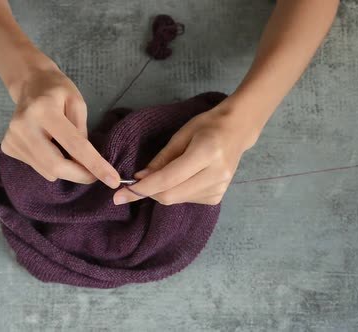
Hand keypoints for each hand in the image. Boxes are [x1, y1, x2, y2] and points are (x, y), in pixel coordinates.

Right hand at [0, 57, 120, 188]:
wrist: (29, 83)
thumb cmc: (57, 91)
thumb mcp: (78, 102)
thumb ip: (82, 132)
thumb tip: (85, 163)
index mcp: (44, 111)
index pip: (74, 145)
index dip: (95, 165)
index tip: (113, 180)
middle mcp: (23, 126)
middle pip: (56, 166)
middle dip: (79, 175)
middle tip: (94, 174)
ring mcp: (12, 138)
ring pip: (47, 171)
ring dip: (64, 167)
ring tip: (62, 145)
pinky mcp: (7, 147)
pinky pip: (37, 168)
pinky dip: (49, 163)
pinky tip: (47, 144)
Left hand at [113, 96, 264, 204]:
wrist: (238, 130)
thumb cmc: (207, 126)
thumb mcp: (181, 135)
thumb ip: (160, 160)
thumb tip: (139, 179)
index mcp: (207, 153)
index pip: (167, 178)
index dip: (142, 189)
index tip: (119, 196)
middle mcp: (216, 175)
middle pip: (170, 195)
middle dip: (148, 192)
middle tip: (132, 186)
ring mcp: (219, 188)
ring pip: (176, 199)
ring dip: (162, 191)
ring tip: (167, 171)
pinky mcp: (218, 197)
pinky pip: (186, 200)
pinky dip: (175, 192)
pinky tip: (182, 178)